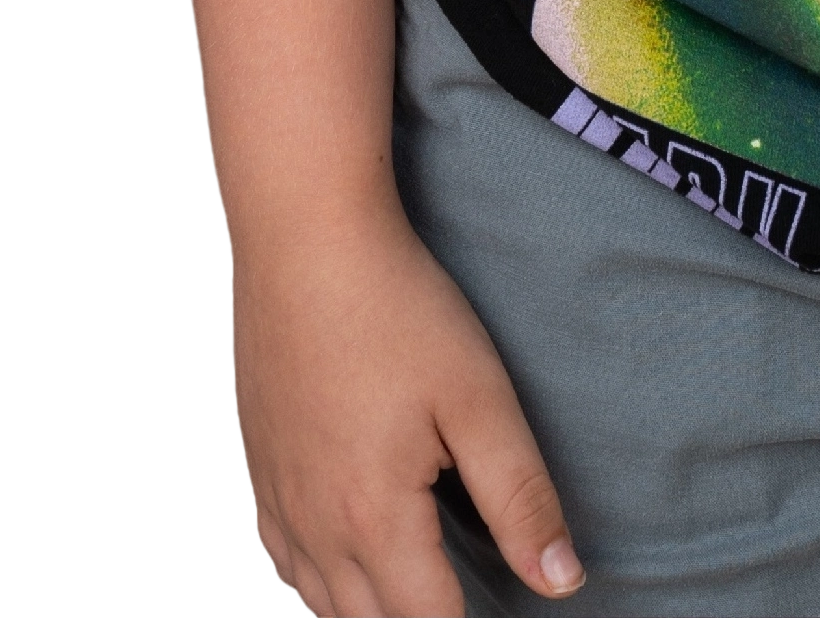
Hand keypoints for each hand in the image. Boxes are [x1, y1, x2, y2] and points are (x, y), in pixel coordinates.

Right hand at [230, 198, 585, 616]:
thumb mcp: (479, 398)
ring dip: (369, 613)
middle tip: (463, 594)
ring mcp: (276, 502)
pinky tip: (345, 564)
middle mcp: (315, 529)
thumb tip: (564, 582)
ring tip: (417, 592)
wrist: (302, 238)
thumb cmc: (397, 307)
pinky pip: (280, 565)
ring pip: (320, 607)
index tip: (505, 604)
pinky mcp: (256, 471)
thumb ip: (521, 498)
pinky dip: (317, 585)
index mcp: (374, 520)